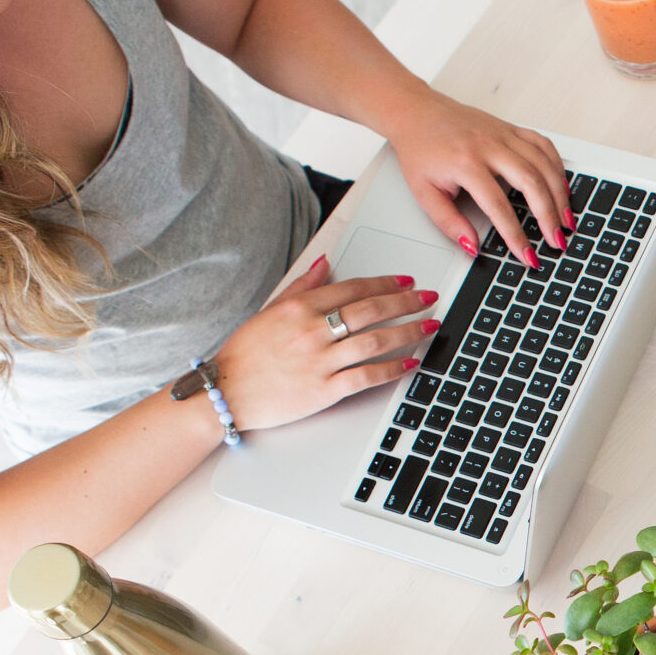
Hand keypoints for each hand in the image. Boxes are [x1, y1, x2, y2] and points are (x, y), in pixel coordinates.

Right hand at [213, 257, 435, 429]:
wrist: (226, 392)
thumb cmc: (246, 353)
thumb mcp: (270, 310)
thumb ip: (302, 286)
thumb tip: (326, 262)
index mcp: (299, 308)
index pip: (353, 289)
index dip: (385, 283)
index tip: (406, 282)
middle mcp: (312, 331)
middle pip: (370, 310)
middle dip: (406, 302)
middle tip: (429, 298)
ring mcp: (319, 361)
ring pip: (375, 341)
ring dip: (408, 331)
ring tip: (429, 325)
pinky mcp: (324, 391)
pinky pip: (366, 376)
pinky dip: (393, 368)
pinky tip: (411, 363)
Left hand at [381, 87, 571, 267]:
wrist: (416, 112)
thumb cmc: (420, 150)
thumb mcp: (424, 192)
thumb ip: (449, 222)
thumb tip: (473, 245)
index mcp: (466, 163)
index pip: (498, 207)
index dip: (516, 235)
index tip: (527, 255)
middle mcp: (489, 146)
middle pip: (531, 183)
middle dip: (549, 216)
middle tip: (557, 241)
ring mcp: (503, 134)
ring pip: (544, 164)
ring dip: (560, 194)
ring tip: (566, 220)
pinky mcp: (511, 128)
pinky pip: (544, 145)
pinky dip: (557, 167)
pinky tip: (562, 186)